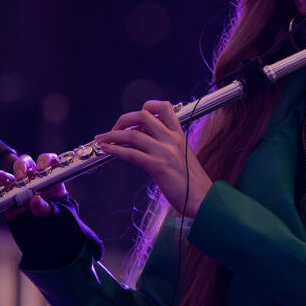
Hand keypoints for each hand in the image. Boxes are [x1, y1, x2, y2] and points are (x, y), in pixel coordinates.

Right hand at [0, 153, 67, 218]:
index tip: (41, 170)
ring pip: (11, 176)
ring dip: (4, 175)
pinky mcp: (10, 199)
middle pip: (26, 164)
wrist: (45, 237)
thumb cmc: (55, 222)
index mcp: (52, 180)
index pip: (49, 161)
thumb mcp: (56, 216)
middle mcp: (36, 180)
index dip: (45, 161)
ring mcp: (22, 188)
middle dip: (22, 167)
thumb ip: (46, 208)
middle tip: (21, 179)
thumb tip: (35, 200)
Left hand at [95, 100, 211, 216]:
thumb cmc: (192, 182)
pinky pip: (131, 154)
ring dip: (112, 135)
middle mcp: (172, 139)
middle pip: (143, 115)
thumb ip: (166, 145)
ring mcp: (165, 152)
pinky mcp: (158, 166)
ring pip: (132, 134)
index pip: (163, 107)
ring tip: (102, 140)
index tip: (134, 118)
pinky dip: (115, 150)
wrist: (203, 198)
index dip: (146, 107)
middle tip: (114, 129)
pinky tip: (107, 150)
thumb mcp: (182, 155)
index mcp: (179, 134)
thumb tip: (145, 140)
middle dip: (123, 119)